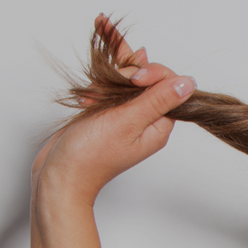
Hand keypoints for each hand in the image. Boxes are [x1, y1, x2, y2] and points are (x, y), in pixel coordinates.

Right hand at [33, 15, 196, 206]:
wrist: (60, 173)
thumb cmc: (90, 156)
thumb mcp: (128, 123)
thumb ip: (158, 100)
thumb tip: (187, 83)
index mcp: (158, 127)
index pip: (168, 85)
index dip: (152, 74)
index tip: (134, 79)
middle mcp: (146, 122)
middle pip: (147, 80)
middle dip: (125, 78)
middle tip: (107, 92)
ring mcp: (126, 117)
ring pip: (126, 82)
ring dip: (107, 83)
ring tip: (93, 99)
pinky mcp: (108, 115)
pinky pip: (110, 90)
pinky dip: (98, 90)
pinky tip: (88, 99)